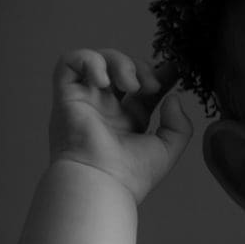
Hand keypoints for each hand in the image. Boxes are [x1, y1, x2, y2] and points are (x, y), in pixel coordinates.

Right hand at [49, 48, 193, 202]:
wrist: (102, 183)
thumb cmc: (131, 175)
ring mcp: (85, 101)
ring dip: (119, 63)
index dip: (158, 73)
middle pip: (121, 69)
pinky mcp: (66, 96)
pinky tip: (105, 82)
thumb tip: (173, 98)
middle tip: (152, 86)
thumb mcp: (168, 148)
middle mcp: (104, 108)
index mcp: (127, 121)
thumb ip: (178, 124)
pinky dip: (89, 61)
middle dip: (140, 67)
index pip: (142, 86)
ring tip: (131, 86)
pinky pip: (69, 62)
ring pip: (98, 60)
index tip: (175, 68)